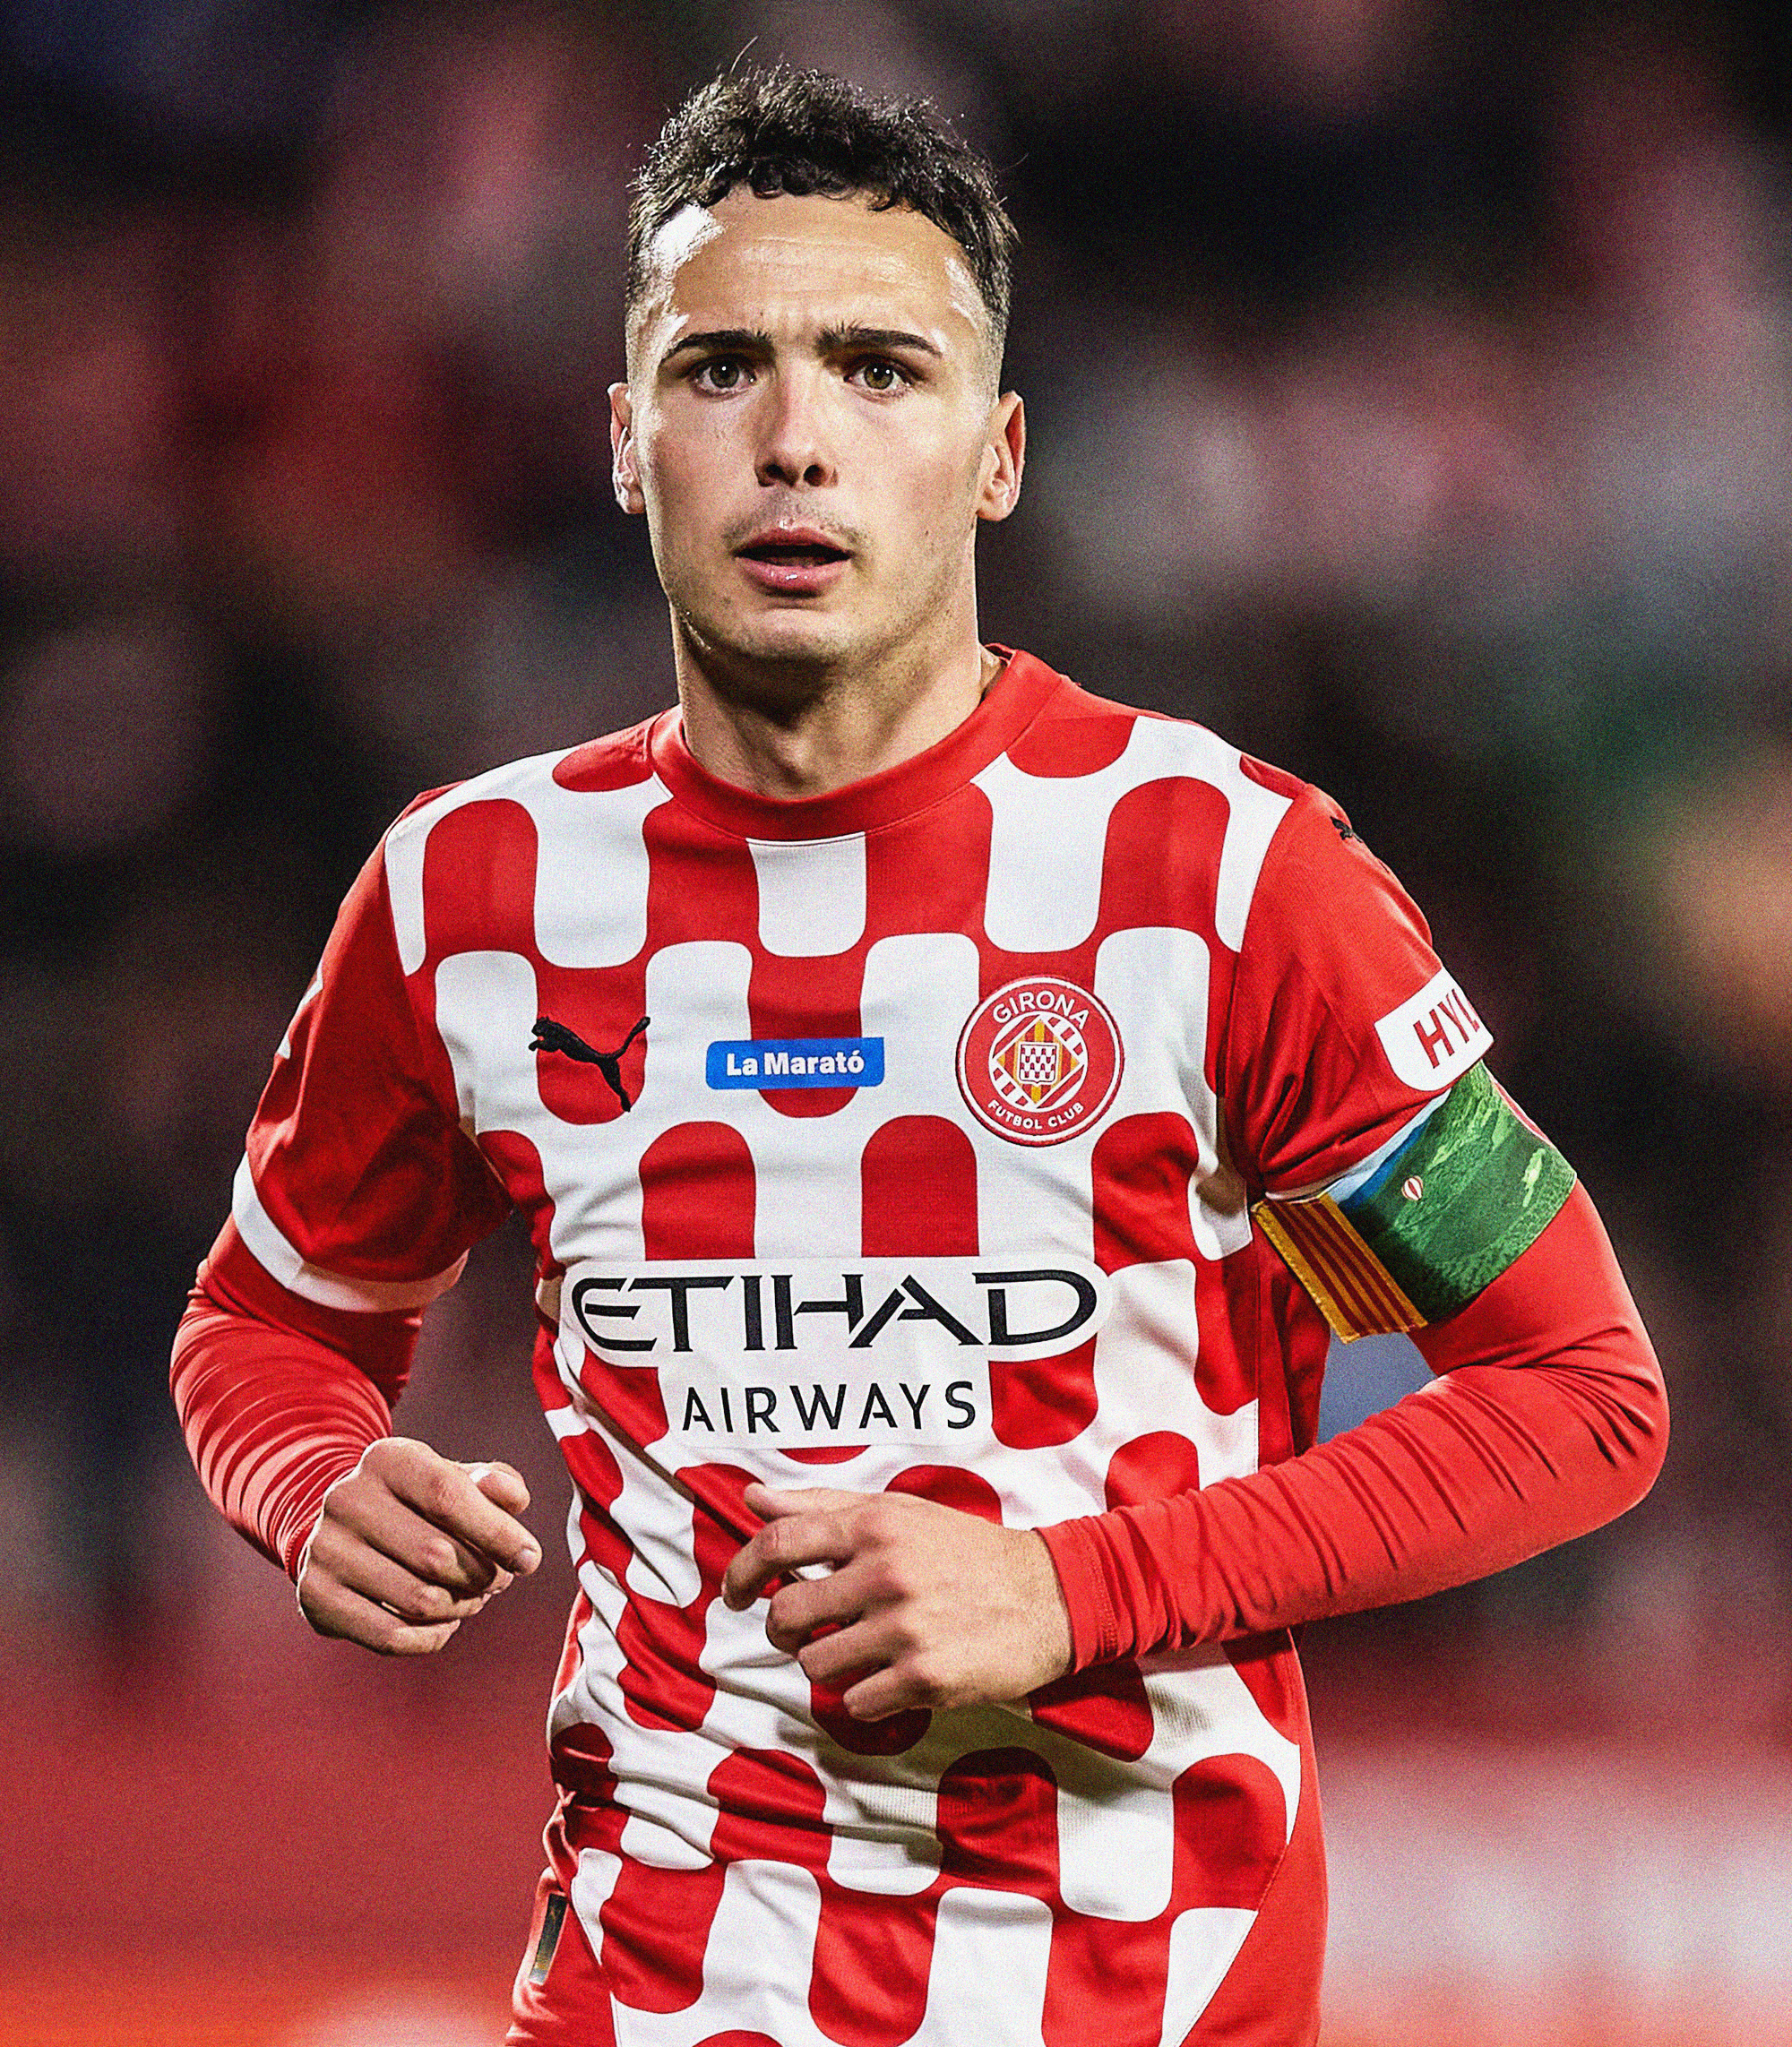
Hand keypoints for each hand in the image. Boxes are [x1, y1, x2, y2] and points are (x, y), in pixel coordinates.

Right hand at [296, 1437, 540, 1655]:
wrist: (340, 1528)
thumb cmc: (415, 1504)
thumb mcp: (452, 1478)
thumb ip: (493, 1484)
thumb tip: (515, 1500)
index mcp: (387, 1459)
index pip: (448, 1495)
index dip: (497, 1532)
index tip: (529, 1559)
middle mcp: (347, 1499)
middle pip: (437, 1555)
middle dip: (484, 1576)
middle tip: (499, 1581)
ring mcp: (326, 1549)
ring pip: (419, 1601)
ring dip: (462, 1608)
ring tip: (472, 1598)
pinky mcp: (315, 1596)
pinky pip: (391, 1637)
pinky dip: (432, 1637)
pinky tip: (444, 1623)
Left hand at [721, 1482, 1073, 1719]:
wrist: (1048, 1596)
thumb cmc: (964, 1551)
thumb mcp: (898, 1513)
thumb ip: (822, 1505)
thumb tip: (753, 1497)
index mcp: (875, 1525)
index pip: (779, 1543)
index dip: (741, 1570)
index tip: (733, 1593)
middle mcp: (886, 1573)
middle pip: (786, 1614)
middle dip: (782, 1631)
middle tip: (799, 1633)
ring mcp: (905, 1628)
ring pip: (815, 1664)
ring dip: (824, 1665)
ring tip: (856, 1652)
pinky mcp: (925, 1678)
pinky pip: (856, 1703)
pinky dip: (864, 1697)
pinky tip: (889, 1678)